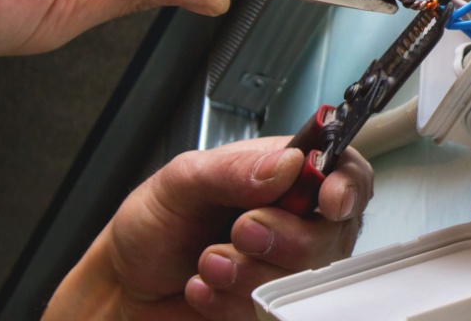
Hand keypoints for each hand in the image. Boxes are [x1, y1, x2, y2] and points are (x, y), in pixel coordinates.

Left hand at [45, 136, 373, 320]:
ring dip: (248, 272)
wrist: (124, 287)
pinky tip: (207, 288)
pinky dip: (232, 301)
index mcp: (284, 174)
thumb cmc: (154, 227)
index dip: (346, 186)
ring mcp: (288, 266)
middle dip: (283, 237)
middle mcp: (296, 219)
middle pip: (333, 232)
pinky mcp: (274, 306)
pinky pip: (275, 311)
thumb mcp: (181, 181)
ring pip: (305, 278)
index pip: (344, 172)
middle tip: (238, 230)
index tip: (328, 201)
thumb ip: (233, 169)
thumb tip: (286, 165)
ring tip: (208, 261)